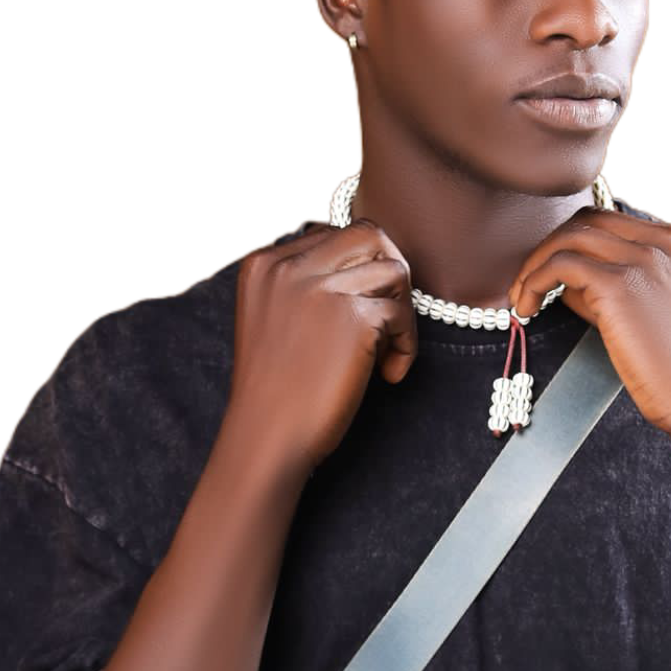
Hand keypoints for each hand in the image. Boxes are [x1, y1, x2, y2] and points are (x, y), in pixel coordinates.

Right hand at [219, 218, 417, 479]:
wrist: (268, 437)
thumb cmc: (277, 387)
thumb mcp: (274, 316)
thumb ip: (304, 282)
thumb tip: (368, 262)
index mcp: (264, 263)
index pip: (334, 234)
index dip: (359, 269)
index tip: (361, 309)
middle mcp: (289, 266)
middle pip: (369, 234)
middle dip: (390, 271)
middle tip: (390, 314)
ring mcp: (322, 288)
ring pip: (394, 269)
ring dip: (401, 310)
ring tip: (384, 350)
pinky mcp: (354, 317)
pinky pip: (402, 312)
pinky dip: (406, 345)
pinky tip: (389, 374)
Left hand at [509, 206, 670, 452]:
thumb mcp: (664, 307)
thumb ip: (623, 281)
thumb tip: (563, 278)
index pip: (619, 223)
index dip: (582, 247)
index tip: (559, 277)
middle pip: (592, 220)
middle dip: (553, 246)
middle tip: (530, 282)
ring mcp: (648, 257)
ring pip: (571, 237)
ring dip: (536, 264)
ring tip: (522, 298)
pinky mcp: (620, 284)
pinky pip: (559, 265)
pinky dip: (533, 281)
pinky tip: (526, 309)